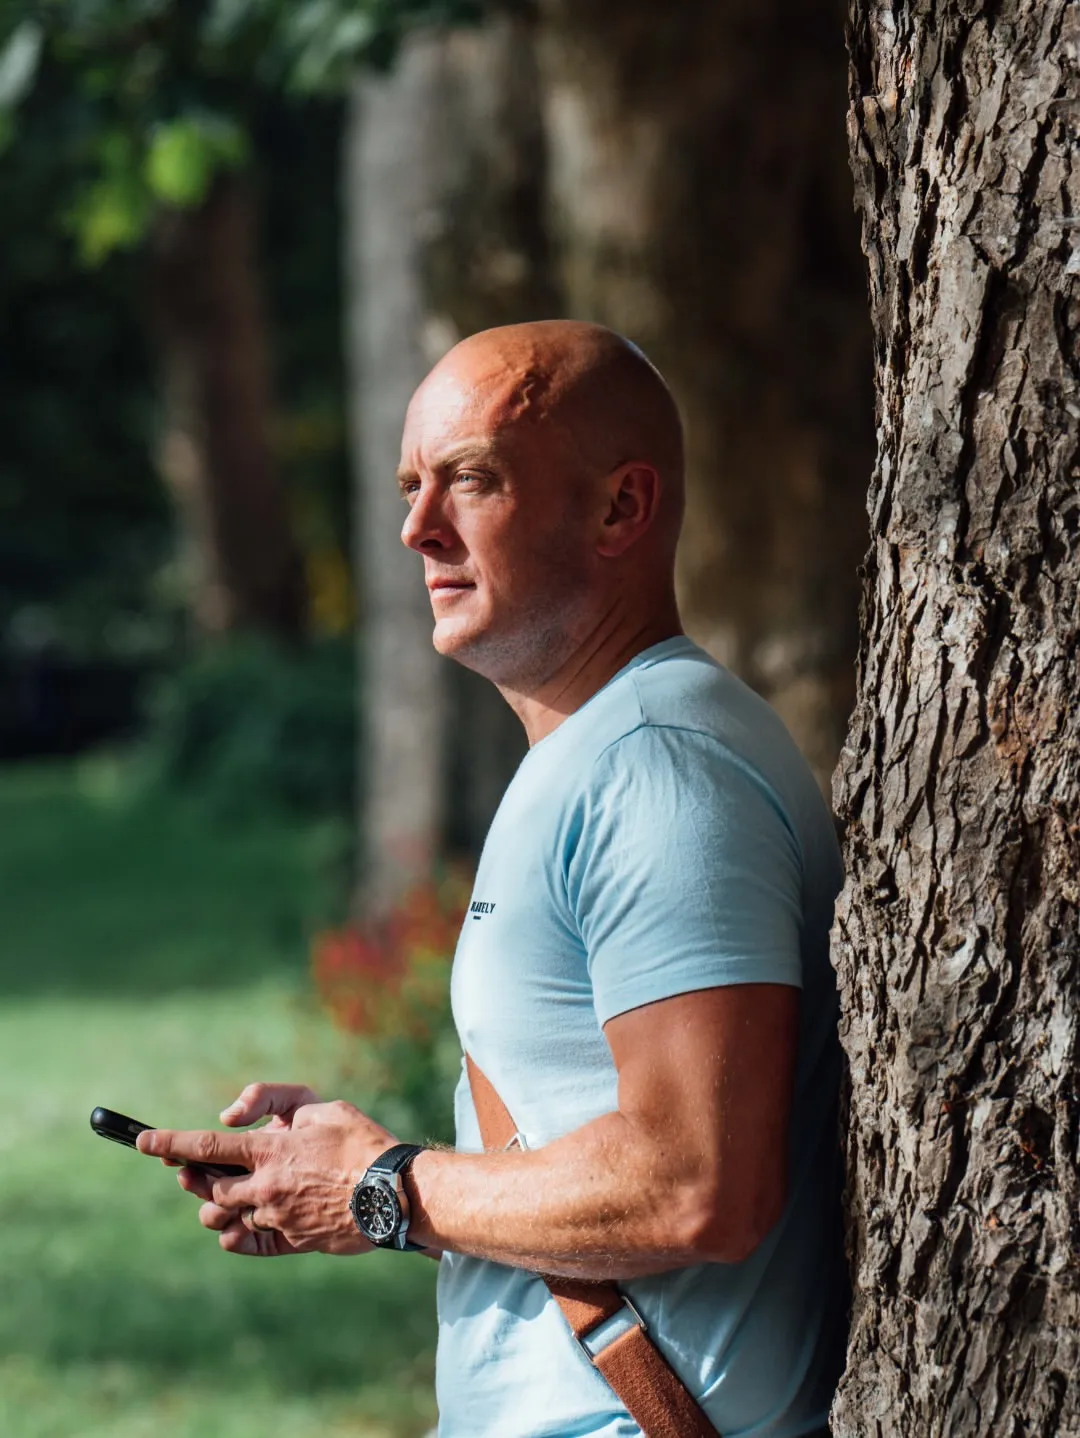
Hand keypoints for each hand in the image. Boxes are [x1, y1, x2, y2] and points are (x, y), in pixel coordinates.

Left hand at [137, 1083, 400, 1256]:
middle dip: (192, 1178)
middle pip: (209, 1187)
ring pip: (226, 1217)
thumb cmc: (360, 1142)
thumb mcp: (320, 1105)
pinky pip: (251, 1244)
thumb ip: (272, 1101)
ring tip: (225, 1194)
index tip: (143, 1142)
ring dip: (217, 1205)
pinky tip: (238, 1227)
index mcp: (271, 1150)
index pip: (206, 1146)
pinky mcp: (293, 1241)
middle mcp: (267, 1187)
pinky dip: (238, 1235)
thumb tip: (230, 1117)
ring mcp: (278, 1218)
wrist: (396, 1192)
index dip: (170, 1143)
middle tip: (188, 1169)